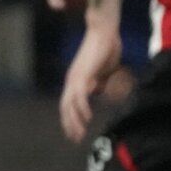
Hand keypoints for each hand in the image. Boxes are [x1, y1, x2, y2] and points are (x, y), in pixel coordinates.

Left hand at [59, 25, 121, 142]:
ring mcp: (75, 77)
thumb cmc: (106, 48)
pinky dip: (82, 109)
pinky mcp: (83, 74)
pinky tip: (87, 118)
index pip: (68, 104)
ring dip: (74, 121)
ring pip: (69, 105)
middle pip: (65, 107)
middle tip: (76, 138)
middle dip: (70, 125)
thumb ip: (100, 82)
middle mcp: (72, 80)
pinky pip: (79, 96)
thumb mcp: (103, 71)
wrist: (105, 31)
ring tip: (81, 133)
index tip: (75, 132)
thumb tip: (100, 92)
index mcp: (75, 80)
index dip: (70, 119)